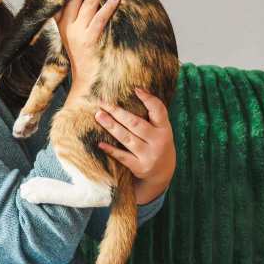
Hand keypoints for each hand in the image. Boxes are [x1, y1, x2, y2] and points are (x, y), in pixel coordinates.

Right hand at [54, 0, 119, 96]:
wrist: (84, 81)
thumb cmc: (83, 58)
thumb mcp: (73, 37)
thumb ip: (75, 20)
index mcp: (62, 24)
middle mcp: (67, 27)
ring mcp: (77, 34)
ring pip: (88, 4)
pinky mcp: (89, 41)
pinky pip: (99, 20)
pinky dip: (108, 7)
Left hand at [94, 88, 175, 204]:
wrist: (162, 174)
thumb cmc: (157, 144)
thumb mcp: (161, 130)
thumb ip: (152, 116)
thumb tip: (135, 91)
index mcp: (165, 129)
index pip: (159, 111)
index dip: (148, 99)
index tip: (135, 89)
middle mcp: (158, 141)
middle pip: (136, 123)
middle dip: (117, 112)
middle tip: (102, 102)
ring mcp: (149, 155)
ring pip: (127, 138)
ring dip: (111, 126)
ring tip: (98, 116)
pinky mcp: (140, 167)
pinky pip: (122, 157)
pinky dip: (111, 150)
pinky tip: (100, 143)